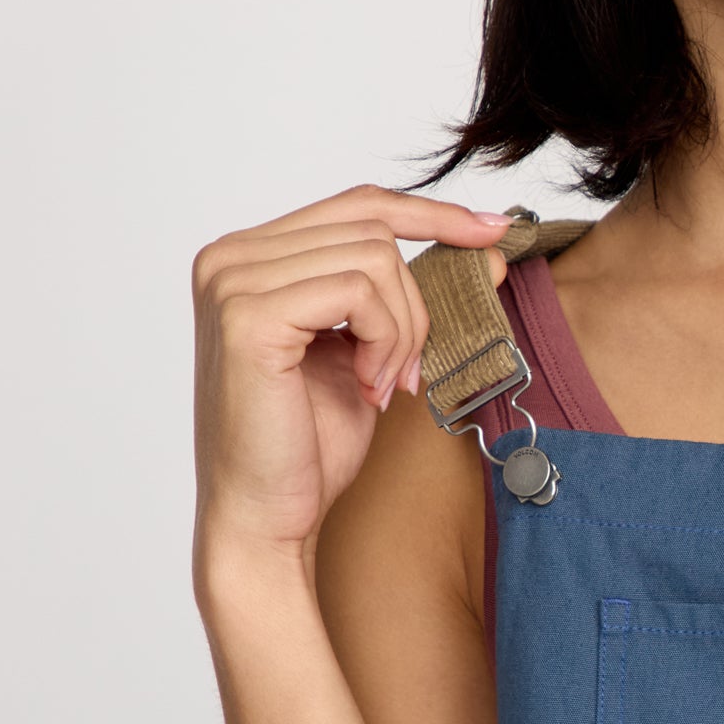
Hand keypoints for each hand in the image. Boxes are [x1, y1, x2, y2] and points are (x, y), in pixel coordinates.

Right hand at [191, 183, 511, 566]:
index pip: (357, 205)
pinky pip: (357, 290)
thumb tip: (489, 246)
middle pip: (373, 230)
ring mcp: (232, 281)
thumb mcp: (374, 353)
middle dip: (415, 304)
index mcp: (251, 258)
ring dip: (402, 330)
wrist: (266, 518)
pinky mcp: (247, 314)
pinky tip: (367, 388)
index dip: (431, 213)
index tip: (494, 231)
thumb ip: (412, 296)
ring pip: (374, 258)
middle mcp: (230, 257)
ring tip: (381, 385)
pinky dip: (384, 340)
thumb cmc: (309, 447)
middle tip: (407, 373)